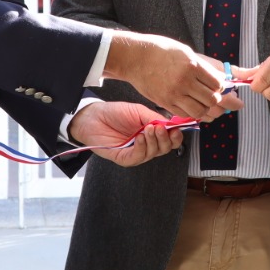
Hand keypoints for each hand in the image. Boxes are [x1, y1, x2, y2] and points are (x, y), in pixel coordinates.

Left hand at [69, 101, 187, 167]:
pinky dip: (142, 148)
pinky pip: (138, 157)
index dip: (175, 136)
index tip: (176, 129)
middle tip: (160, 128)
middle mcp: (146, 144)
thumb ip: (155, 118)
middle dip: (165, 139)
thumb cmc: (114, 113)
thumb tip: (172, 123)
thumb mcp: (138, 111)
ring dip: (153, 141)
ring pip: (153, 154)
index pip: (170, 140)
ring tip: (148, 129)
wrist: (93, 116)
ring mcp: (135, 152)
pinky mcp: (124, 158)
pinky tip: (140, 138)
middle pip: (164, 149)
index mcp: (152, 133)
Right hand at [107, 34, 232, 120]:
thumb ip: (203, 66)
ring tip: (203, 102)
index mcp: (192, 65)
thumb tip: (219, 78)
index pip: (217, 83)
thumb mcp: (185, 52)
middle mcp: (185, 81)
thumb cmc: (159, 50)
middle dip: (216, 99)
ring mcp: (174, 93)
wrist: (134, 57)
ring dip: (205, 108)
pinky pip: (185, 114)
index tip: (219, 86)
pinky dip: (192, 112)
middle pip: (212, 99)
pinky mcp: (165, 102)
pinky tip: (191, 105)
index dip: (221, 87)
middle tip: (214, 96)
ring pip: (200, 110)